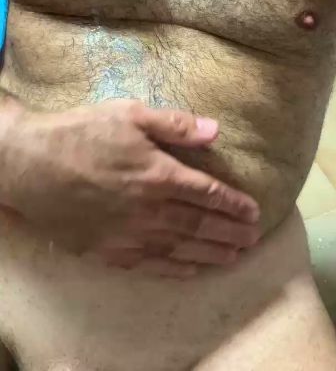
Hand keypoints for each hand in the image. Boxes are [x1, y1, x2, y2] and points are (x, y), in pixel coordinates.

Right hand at [4, 99, 260, 276]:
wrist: (31, 165)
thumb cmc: (82, 133)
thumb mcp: (130, 114)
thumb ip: (175, 125)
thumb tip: (216, 131)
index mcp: (159, 174)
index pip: (209, 193)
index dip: (234, 204)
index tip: (254, 212)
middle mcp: (151, 210)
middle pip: (201, 225)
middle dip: (231, 232)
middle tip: (254, 239)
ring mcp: (130, 235)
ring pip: (182, 249)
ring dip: (212, 253)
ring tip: (235, 256)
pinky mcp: (109, 251)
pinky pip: (153, 265)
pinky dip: (178, 269)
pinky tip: (193, 270)